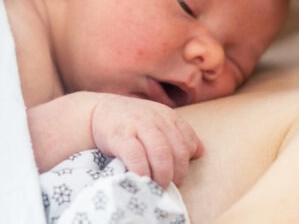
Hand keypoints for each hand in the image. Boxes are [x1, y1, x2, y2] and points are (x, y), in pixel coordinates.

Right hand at [86, 93, 204, 187]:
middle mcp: (156, 119)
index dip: (186, 162)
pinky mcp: (120, 136)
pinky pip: (136, 156)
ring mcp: (138, 125)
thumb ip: (177, 134)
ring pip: (161, 153)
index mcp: (168, 116)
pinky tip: (142, 179)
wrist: (100, 112)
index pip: (188, 141)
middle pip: (178, 150)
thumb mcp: (157, 122)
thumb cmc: (131, 122)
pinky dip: (142, 171)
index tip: (178, 175)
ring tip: (158, 185)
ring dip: (163, 174)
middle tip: (169, 184)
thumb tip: (199, 151)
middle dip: (177, 173)